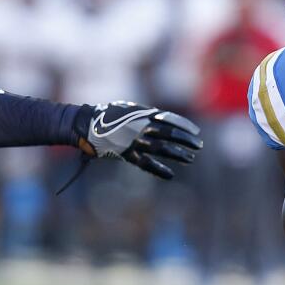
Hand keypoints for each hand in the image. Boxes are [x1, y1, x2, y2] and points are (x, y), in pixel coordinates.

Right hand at [76, 102, 203, 179]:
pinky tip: (170, 175)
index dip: (184, 125)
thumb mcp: (128, 109)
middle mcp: (141, 126)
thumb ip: (144, 115)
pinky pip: (145, 163)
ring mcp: (134, 140)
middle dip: (186, 140)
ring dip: (177, 154)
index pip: (170, 119)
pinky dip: (158, 169)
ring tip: (190, 159)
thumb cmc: (107, 115)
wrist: (85, 124)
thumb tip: (159, 118)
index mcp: (142, 114)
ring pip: (161, 148)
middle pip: (169, 133)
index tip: (195, 131)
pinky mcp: (126, 153)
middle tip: (198, 146)